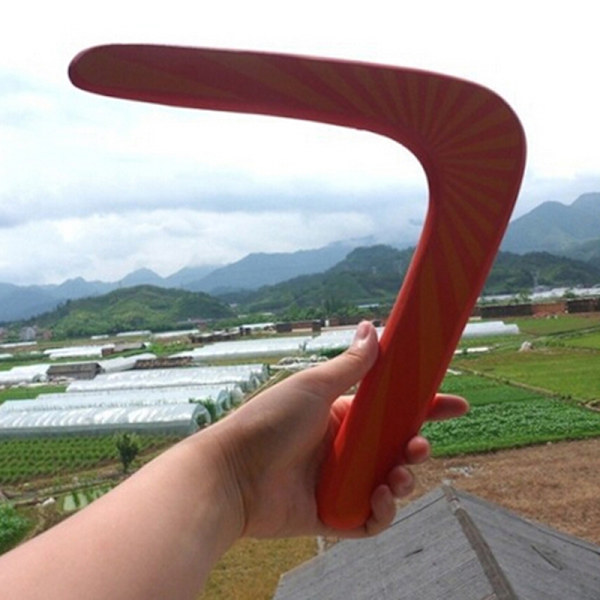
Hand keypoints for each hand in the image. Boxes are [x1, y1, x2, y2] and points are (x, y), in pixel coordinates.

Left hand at [211, 321, 467, 538]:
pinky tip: (378, 498)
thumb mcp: (314, 385)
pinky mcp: (332, 515)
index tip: (456, 405)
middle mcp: (344, 448)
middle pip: (396, 449)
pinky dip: (382, 512)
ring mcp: (339, 482)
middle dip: (415, 447)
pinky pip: (370, 519)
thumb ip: (349, 363)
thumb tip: (373, 327)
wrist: (231, 472)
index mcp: (342, 416)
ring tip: (396, 475)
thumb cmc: (269, 420)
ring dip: (404, 480)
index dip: (425, 407)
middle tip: (418, 445)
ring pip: (390, 484)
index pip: (392, 411)